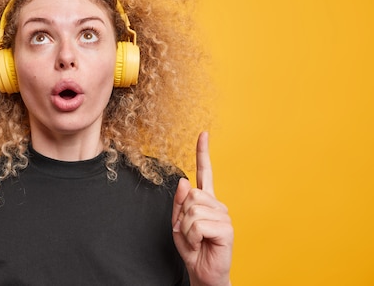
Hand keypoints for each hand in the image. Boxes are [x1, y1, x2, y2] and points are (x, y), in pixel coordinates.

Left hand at [172, 132, 232, 285]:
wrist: (204, 273)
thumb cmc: (193, 249)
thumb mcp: (177, 224)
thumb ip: (178, 203)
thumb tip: (184, 180)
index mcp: (205, 200)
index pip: (204, 172)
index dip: (203, 152)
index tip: (203, 133)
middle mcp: (217, 204)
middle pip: (190, 194)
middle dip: (181, 216)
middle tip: (189, 232)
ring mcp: (223, 216)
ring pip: (191, 210)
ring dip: (185, 229)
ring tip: (196, 240)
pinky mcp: (226, 229)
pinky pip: (197, 225)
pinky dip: (192, 237)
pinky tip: (202, 244)